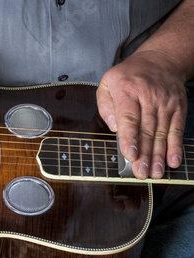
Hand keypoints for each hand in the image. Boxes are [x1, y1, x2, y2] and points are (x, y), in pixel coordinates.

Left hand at [97, 50, 186, 178]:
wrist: (160, 59)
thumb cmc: (128, 76)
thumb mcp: (107, 83)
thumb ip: (105, 105)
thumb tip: (114, 127)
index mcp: (127, 91)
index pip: (129, 118)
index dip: (130, 138)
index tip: (130, 155)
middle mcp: (148, 97)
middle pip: (146, 129)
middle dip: (145, 154)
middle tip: (141, 172)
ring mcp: (165, 103)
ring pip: (162, 132)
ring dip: (159, 155)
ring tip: (155, 173)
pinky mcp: (178, 107)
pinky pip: (177, 129)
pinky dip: (176, 146)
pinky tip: (173, 161)